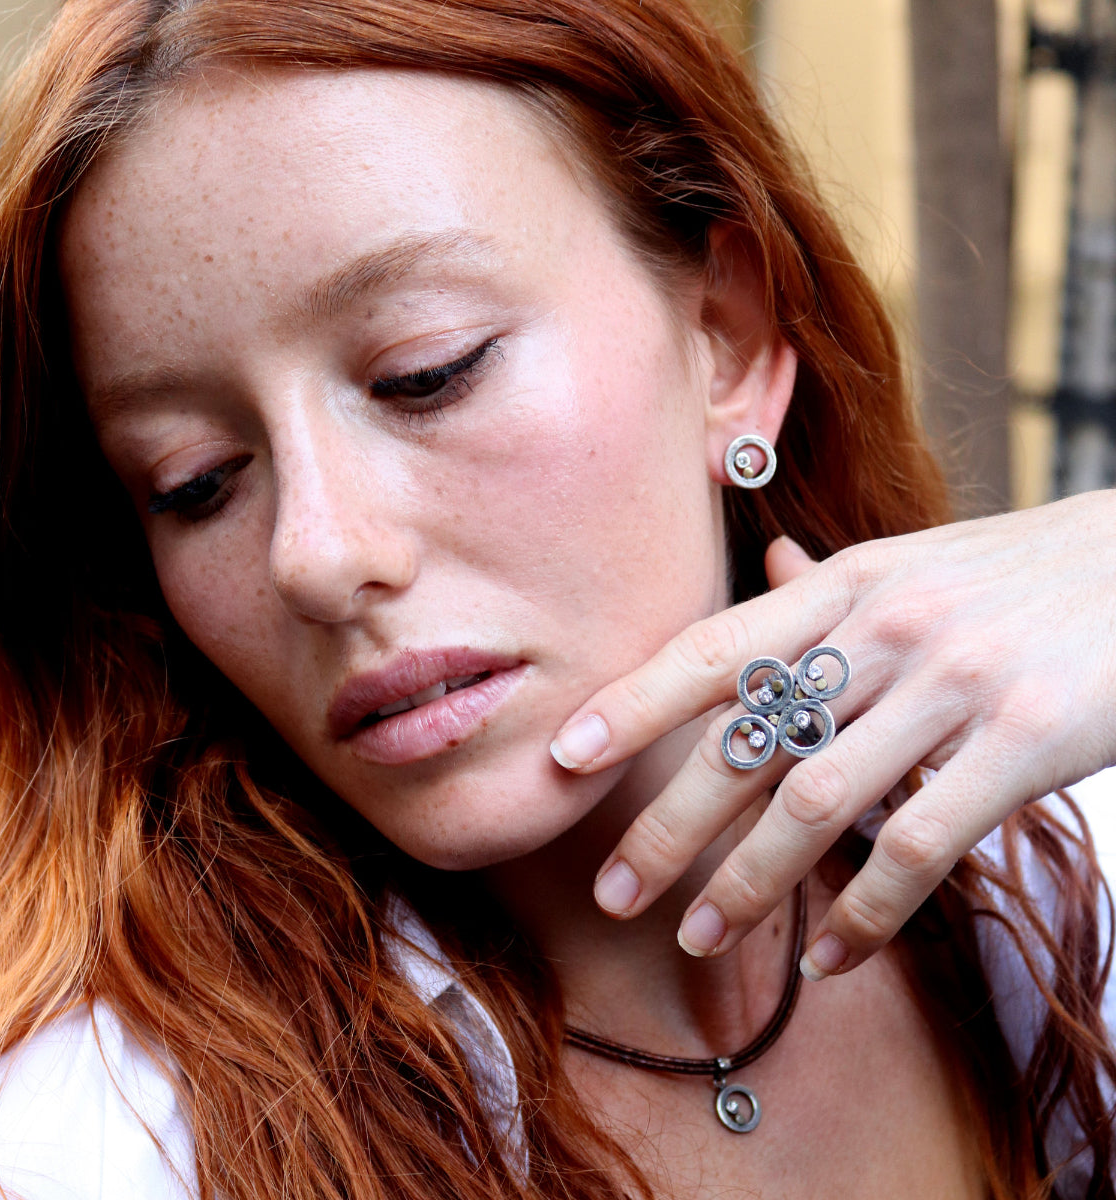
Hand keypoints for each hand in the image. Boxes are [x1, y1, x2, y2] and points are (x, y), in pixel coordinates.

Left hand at [549, 490, 1115, 979]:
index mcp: (846, 586)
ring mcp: (952, 687)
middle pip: (747, 742)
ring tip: (697, 935)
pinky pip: (918, 847)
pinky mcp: (1021, 743)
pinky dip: (863, 912)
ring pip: (815, 804)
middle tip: (613, 894)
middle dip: (668, 826)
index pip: (712, 648)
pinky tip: (828, 953)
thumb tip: (762, 571)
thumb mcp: (913, 563)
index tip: (563, 757)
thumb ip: (830, 586)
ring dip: (746, 884)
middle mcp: (884, 632)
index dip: (631, 704)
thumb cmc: (1015, 574)